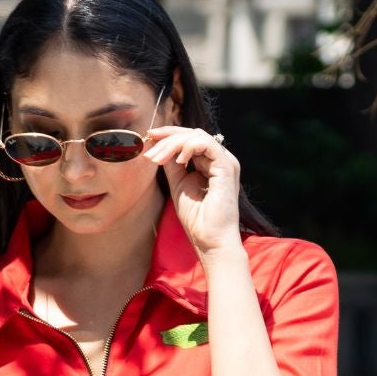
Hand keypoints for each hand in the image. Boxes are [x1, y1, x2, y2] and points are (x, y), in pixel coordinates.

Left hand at [142, 124, 240, 259]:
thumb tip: (160, 146)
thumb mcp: (178, 185)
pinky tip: (179, 160)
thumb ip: (172, 165)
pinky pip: (207, 144)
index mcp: (210, 163)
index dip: (169, 135)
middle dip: (167, 138)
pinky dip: (189, 147)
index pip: (190, 139)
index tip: (149, 138)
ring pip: (197, 136)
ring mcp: (225, 162)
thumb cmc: (197, 220)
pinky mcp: (227, 167)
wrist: (211, 241)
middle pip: (192, 134)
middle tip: (149, 148)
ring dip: (173, 144)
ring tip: (158, 159)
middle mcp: (220, 159)